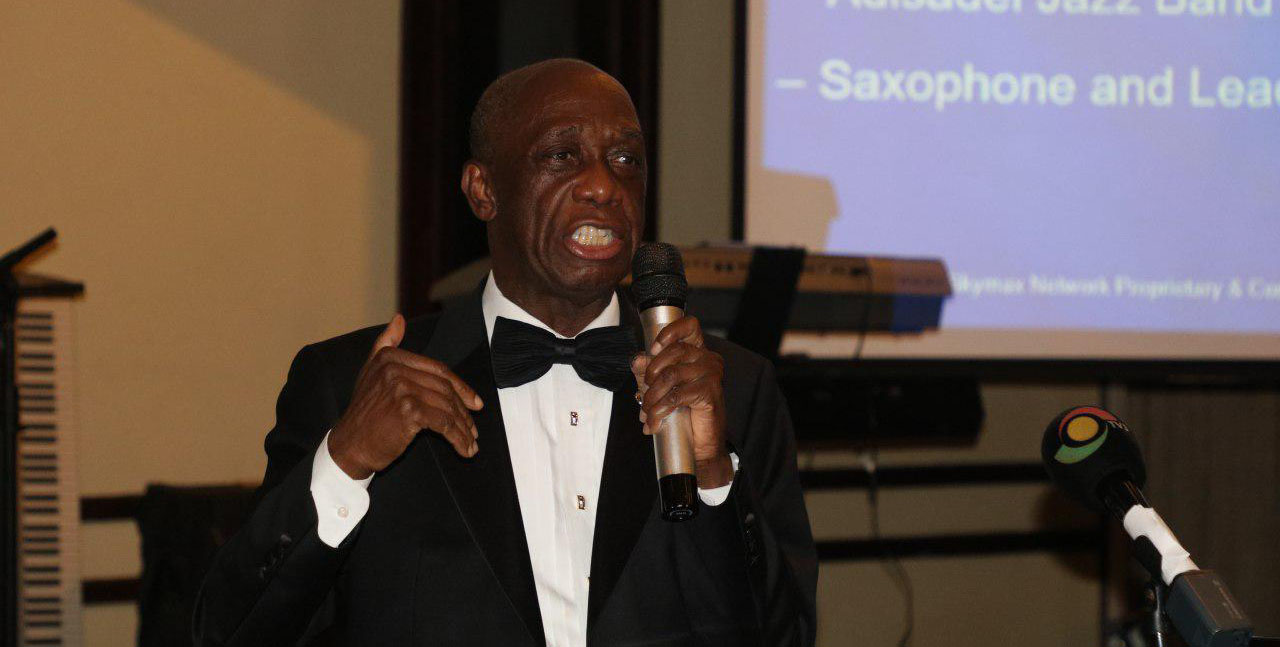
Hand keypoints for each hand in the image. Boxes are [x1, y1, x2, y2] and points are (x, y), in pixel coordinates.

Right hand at [328, 314, 483, 478]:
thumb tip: (399, 319)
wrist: (349, 446)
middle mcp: (396, 369)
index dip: (460, 387)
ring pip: (447, 407)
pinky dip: (458, 438)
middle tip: (473, 428)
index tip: (474, 402)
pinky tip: (463, 449)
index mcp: (390, 357)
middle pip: (445, 389)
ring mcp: (402, 389)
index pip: (438, 369)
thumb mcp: (370, 372)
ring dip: (464, 428)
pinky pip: (444, 423)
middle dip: (464, 411)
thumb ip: (385, 344)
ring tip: (470, 442)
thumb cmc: (364, 413)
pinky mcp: (409, 411)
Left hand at [630, 316, 733, 487]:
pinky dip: (660, 409)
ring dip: (652, 395)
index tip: (654, 346)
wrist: (700, 444)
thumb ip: (648, 372)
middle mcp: (708, 359)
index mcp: (698, 352)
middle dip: (651, 370)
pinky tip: (654, 421)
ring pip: (671, 374)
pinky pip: (677, 395)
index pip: (690, 326)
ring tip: (646, 412)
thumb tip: (635, 360)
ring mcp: (712, 375)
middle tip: (643, 390)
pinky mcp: (710, 393)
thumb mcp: (660, 388)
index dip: (671, 330)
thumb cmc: (683, 413)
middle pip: (674, 350)